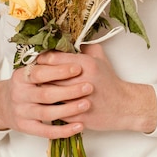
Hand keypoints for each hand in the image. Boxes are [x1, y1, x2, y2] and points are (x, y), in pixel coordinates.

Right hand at [0, 56, 92, 138]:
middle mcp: (19, 95)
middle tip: (89, 86)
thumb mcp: (30, 69)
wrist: (2, 105)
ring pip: (48, 114)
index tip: (78, 67)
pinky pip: (46, 132)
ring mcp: (22, 113)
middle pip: (46, 94)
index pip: (40, 73)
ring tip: (87, 104)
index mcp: (21, 76)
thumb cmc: (25, 83)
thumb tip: (72, 46)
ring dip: (69, 109)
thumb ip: (48, 60)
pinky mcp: (26, 128)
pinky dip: (64, 131)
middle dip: (69, 90)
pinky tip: (80, 125)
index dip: (59, 70)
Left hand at [40, 44, 156, 134]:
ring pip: (50, 95)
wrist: (123, 106)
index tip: (38, 60)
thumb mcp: (99, 57)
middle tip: (33, 74)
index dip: (42, 59)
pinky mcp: (77, 117)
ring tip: (37, 88)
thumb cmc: (109, 81)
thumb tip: (66, 40)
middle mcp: (82, 81)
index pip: (54, 58)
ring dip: (42, 92)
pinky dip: (49, 107)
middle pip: (48, 77)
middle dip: (39, 76)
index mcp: (86, 64)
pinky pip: (56, 111)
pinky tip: (46, 103)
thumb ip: (83, 46)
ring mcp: (79, 100)